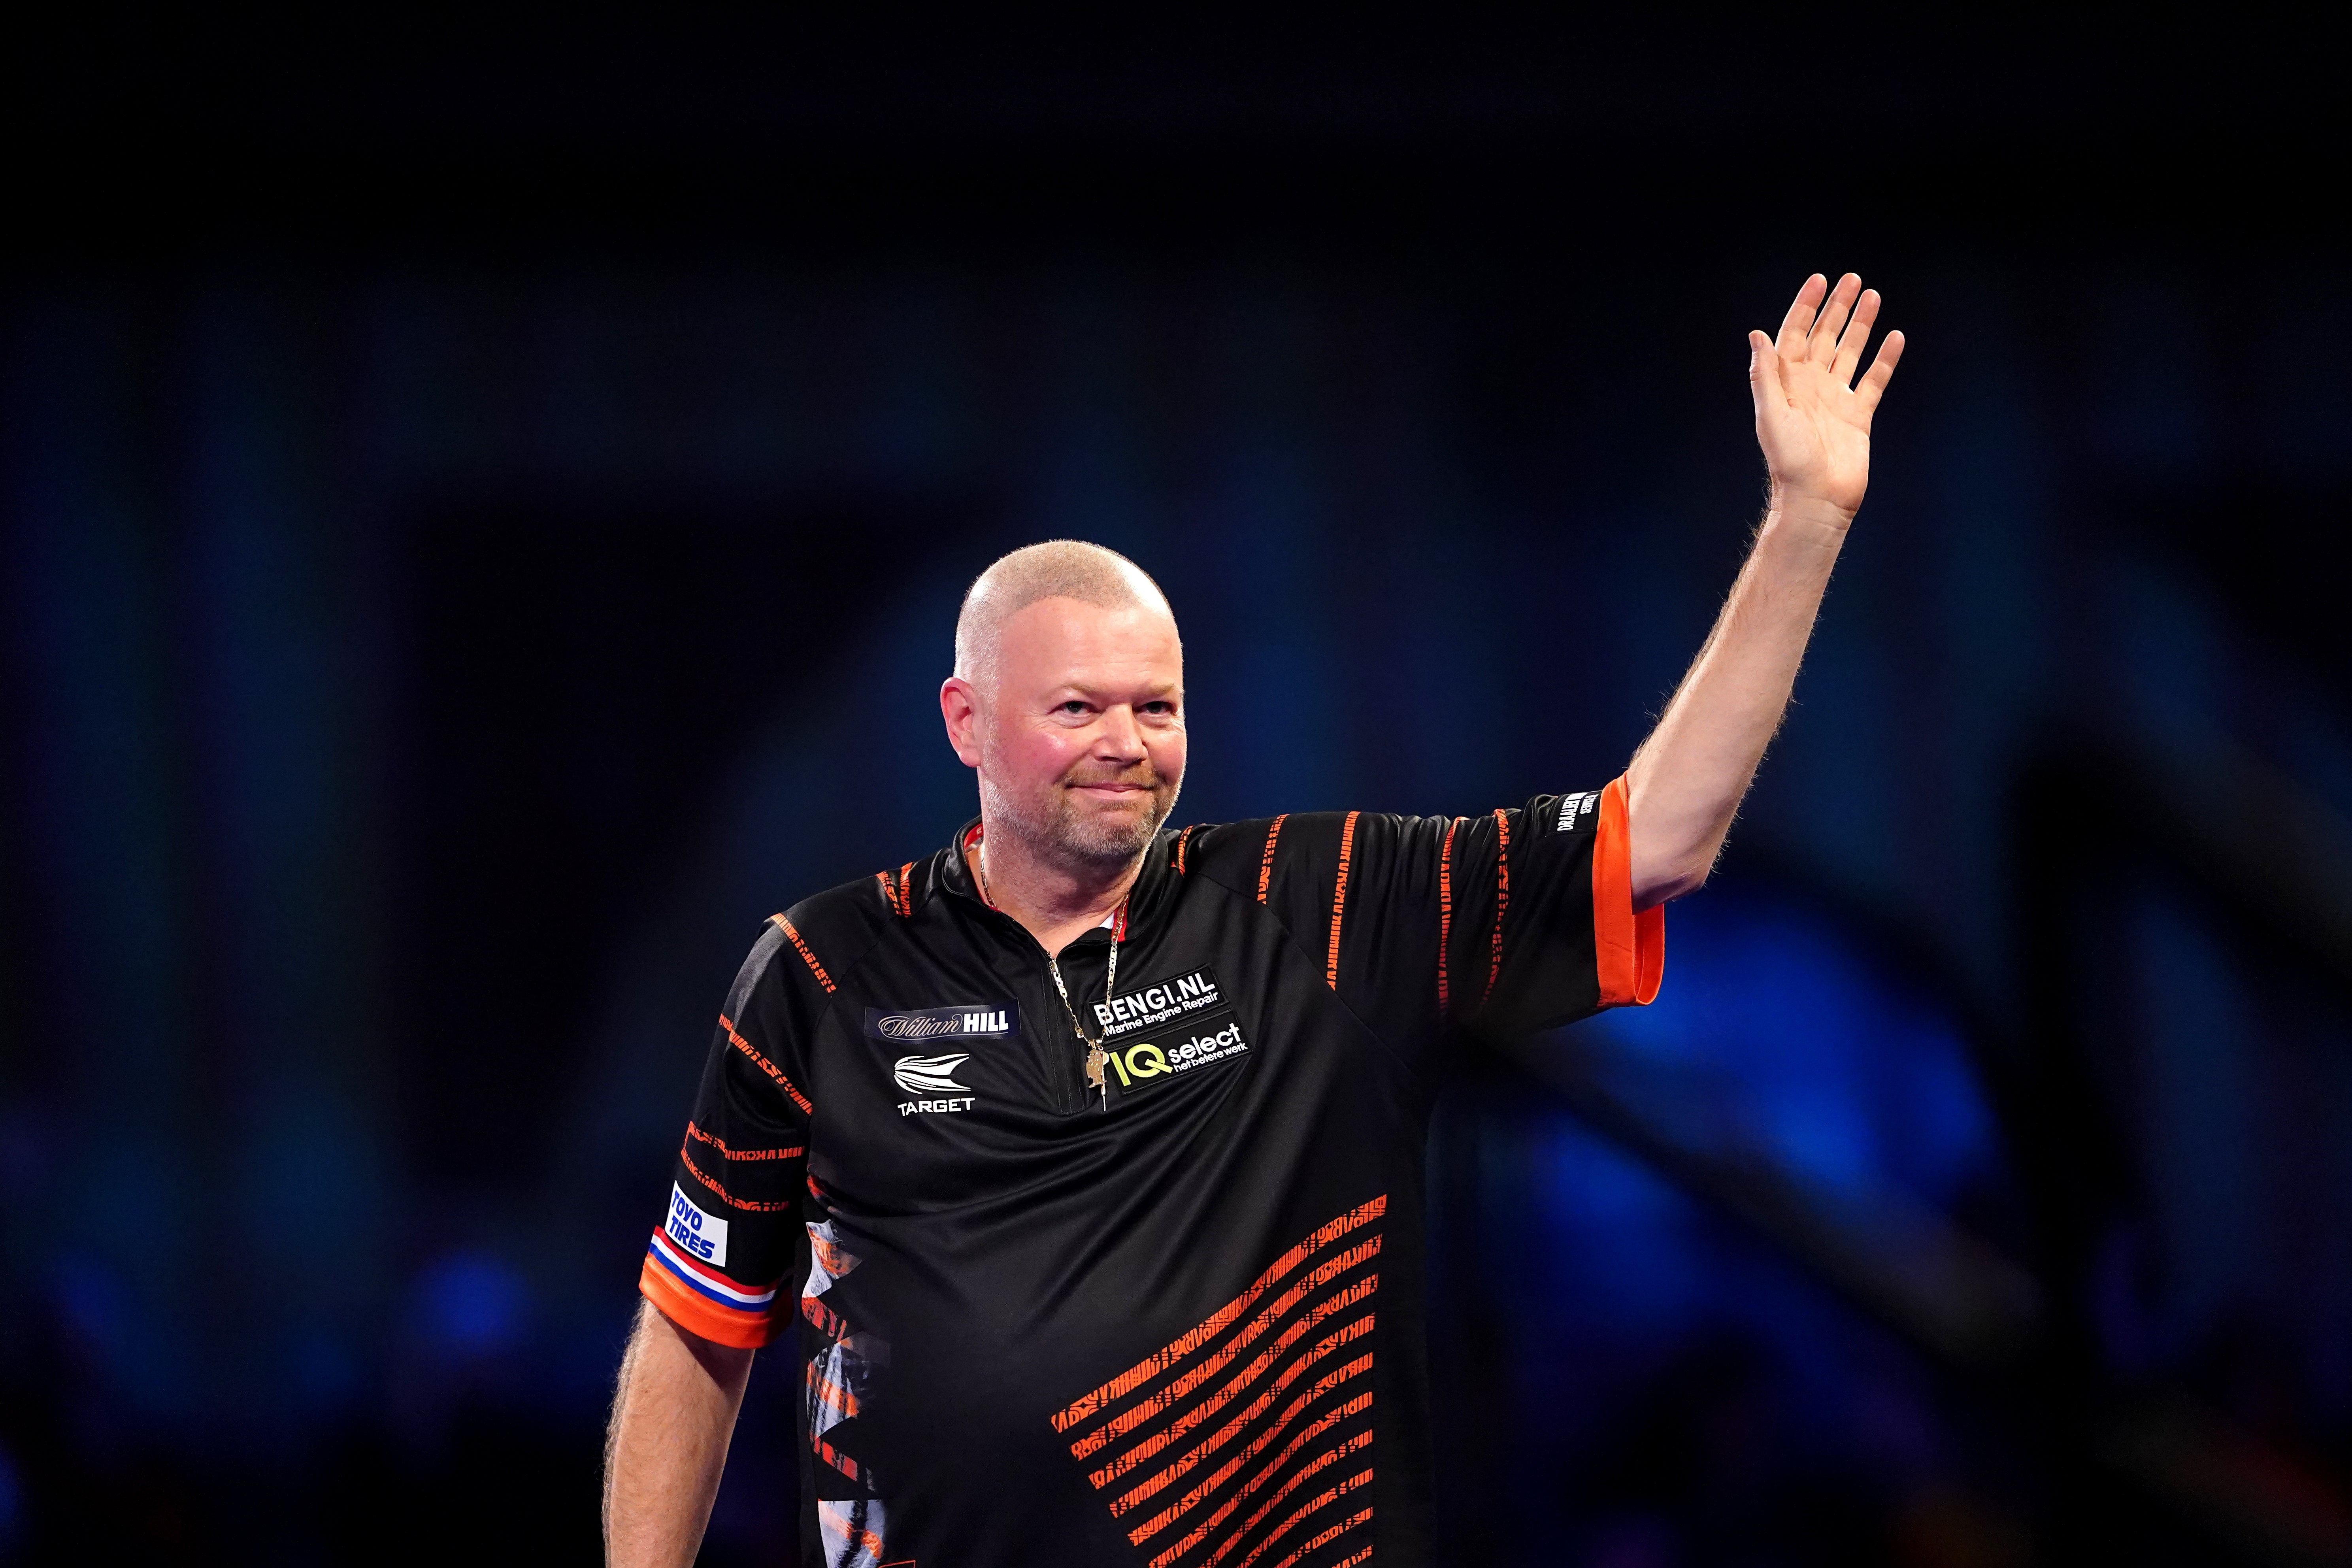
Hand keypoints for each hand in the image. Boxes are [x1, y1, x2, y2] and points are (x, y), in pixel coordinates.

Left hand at [1749, 273, 1903, 520]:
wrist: (1816, 499)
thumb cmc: (1788, 462)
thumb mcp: (1770, 415)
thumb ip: (1764, 375)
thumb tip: (1757, 334)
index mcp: (1787, 383)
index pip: (1795, 334)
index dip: (1805, 306)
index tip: (1820, 280)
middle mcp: (1811, 386)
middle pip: (1825, 336)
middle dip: (1837, 307)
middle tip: (1852, 279)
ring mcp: (1836, 398)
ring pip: (1850, 352)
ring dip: (1861, 324)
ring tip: (1873, 295)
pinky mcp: (1858, 414)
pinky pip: (1874, 380)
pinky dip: (1884, 359)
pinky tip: (1894, 336)